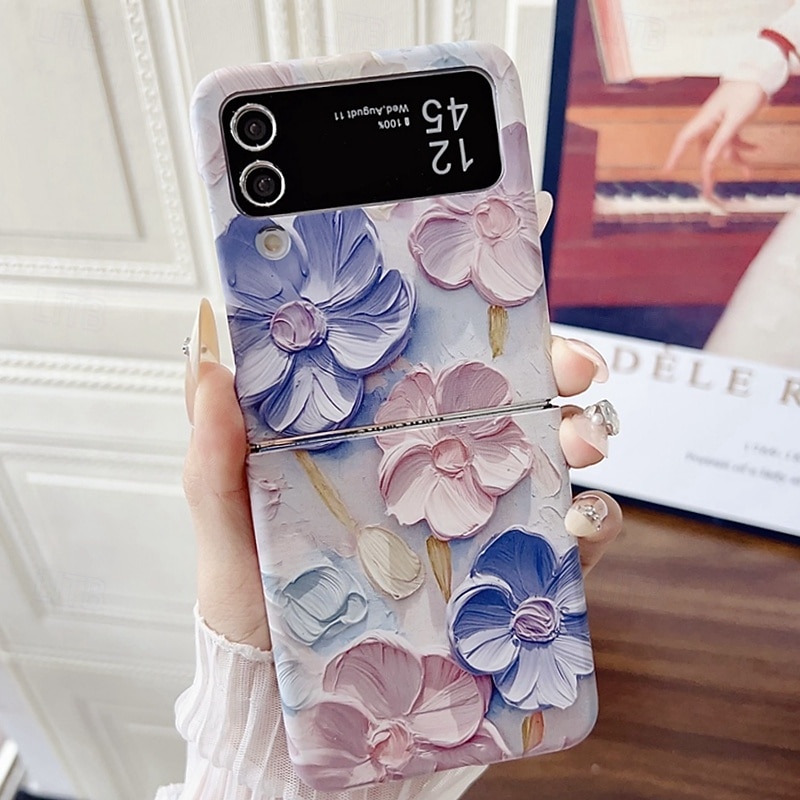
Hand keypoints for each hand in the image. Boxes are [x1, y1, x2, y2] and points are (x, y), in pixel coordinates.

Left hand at [182, 301, 622, 649]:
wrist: (284, 687)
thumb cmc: (256, 593)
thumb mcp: (227, 517)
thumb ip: (216, 452)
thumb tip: (212, 366)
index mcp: (381, 439)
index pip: (440, 371)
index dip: (481, 335)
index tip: (514, 315)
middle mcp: (436, 472)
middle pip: (513, 406)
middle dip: (559, 373)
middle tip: (576, 371)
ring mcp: (474, 522)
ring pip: (551, 462)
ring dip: (583, 435)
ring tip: (584, 441)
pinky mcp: (502, 579)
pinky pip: (566, 546)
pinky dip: (594, 524)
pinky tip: (585, 519)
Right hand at [663, 80, 765, 198]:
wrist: (761, 73)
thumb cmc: (746, 91)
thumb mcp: (735, 119)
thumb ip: (721, 141)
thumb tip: (709, 161)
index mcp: (705, 120)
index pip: (684, 140)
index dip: (674, 156)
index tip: (667, 170)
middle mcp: (710, 124)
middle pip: (705, 152)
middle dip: (709, 171)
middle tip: (708, 191)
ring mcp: (720, 124)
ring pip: (724, 149)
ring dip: (737, 160)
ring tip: (749, 172)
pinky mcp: (731, 123)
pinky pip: (734, 140)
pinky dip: (745, 146)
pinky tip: (757, 150)